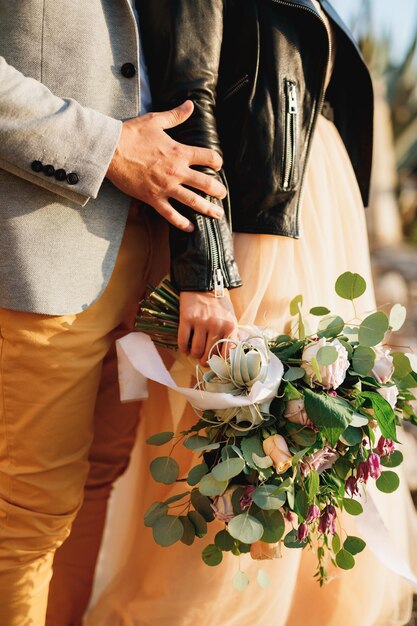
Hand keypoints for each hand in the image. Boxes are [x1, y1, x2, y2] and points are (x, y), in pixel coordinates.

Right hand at [106, 100, 225, 231]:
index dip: (217, 161)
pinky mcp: (153, 198)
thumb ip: (175, 115)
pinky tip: (191, 228)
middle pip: (206, 183)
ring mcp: (166, 187)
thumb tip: (190, 104)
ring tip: (217, 214)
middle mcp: (176, 171)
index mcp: (179, 152)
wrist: (110, 151)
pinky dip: (182, 223)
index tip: (218, 165)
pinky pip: (171, 214)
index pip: (208, 157)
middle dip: (218, 190)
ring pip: (193, 201)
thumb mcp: (155, 120)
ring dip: (208, 209)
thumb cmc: (131, 134)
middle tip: (222, 195)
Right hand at [178, 290, 238, 365]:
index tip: (215, 363)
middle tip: (202, 359)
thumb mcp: (231, 317)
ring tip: (193, 352)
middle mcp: (216, 326)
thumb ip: (233, 335)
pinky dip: (183, 348)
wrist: (204, 284)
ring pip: (196, 351)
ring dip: (193, 355)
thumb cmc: (219, 303)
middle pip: (209, 355)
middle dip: (204, 361)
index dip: (220, 363)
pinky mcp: (187, 319)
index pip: (226, 354)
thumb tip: (232, 355)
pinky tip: (185, 348)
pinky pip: (183, 341)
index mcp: (230, 327)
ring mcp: (201, 322)